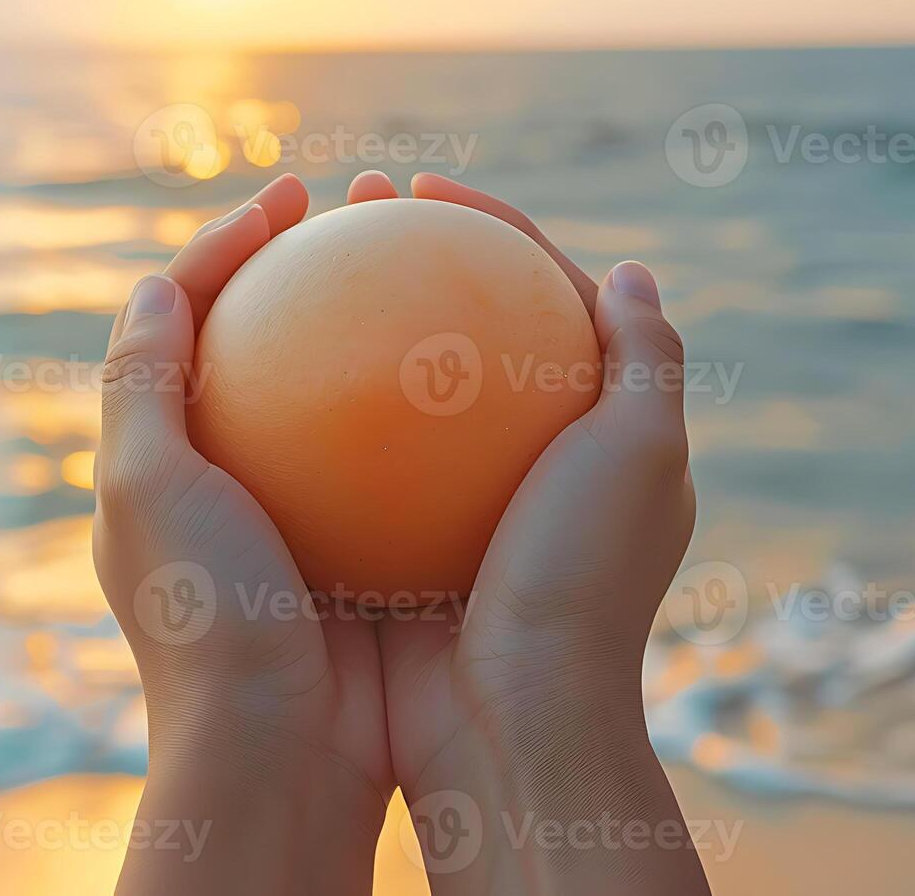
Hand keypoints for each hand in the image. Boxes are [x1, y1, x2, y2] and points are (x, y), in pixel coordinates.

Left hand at [93, 174, 392, 894]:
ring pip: (349, 390)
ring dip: (385, 318)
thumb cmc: (206, 618)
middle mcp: (235, 478)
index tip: (297, 196)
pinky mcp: (371, 548)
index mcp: (167, 456)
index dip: (231, 240)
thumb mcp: (146, 487)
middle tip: (376, 206)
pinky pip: (409, 457)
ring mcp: (308, 514)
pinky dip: (438, 407)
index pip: (188, 314)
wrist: (277, 757)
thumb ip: (140, 380)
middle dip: (320, 259)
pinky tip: (489, 375)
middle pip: (275, 336)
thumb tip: (163, 280)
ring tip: (436, 259)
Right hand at [351, 172, 709, 892]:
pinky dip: (319, 414)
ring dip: (357, 325)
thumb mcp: (639, 453)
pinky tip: (268, 380)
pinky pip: (353, 458)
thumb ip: (646, 355)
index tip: (421, 188)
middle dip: (410, 259)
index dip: (492, 224)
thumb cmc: (580, 584)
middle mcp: (529, 461)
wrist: (512, 726)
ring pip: (402, 389)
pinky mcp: (401, 542)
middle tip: (349, 214)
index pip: (548, 291)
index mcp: (600, 431)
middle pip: (468, 327)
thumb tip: (632, 270)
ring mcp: (459, 502)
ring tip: (298, 272)